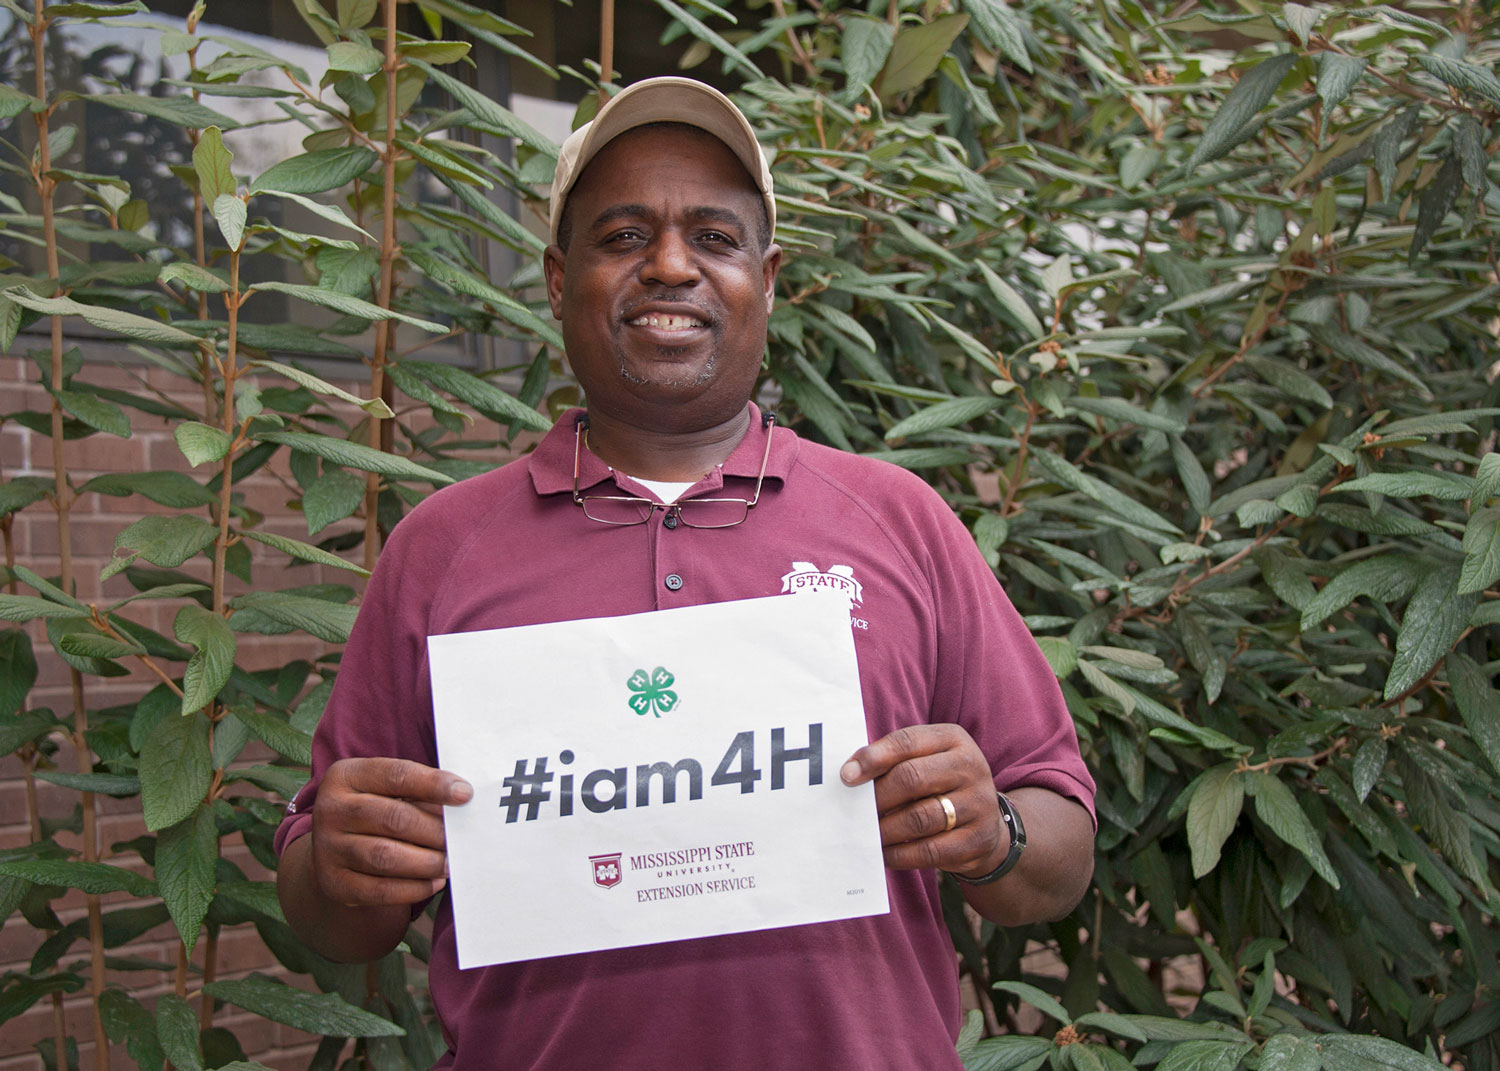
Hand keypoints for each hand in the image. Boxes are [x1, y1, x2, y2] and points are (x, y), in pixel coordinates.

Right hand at [311, 757, 472, 906]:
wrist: (335, 848)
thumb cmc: (376, 809)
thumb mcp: (387, 789)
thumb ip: (418, 790)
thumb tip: (461, 801)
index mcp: (346, 776)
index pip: (395, 775)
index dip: (433, 784)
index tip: (465, 794)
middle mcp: (331, 810)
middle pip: (393, 818)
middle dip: (434, 830)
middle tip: (462, 840)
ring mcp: (328, 849)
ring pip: (386, 857)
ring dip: (427, 862)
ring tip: (450, 863)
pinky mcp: (335, 883)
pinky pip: (379, 890)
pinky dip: (413, 888)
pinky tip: (434, 882)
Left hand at [840, 724, 1005, 878]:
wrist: (986, 822)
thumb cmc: (940, 784)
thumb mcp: (925, 759)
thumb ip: (892, 760)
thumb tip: (849, 773)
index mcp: (953, 739)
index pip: (907, 742)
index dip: (874, 758)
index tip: (846, 776)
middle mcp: (971, 767)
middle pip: (912, 778)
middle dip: (877, 797)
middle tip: (854, 812)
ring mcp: (978, 804)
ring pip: (920, 817)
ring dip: (886, 829)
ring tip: (866, 834)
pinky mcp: (977, 840)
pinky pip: (931, 850)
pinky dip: (901, 854)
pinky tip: (884, 853)